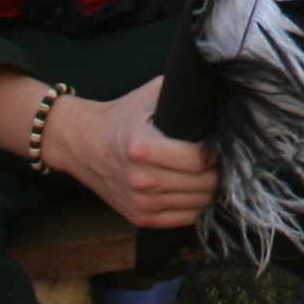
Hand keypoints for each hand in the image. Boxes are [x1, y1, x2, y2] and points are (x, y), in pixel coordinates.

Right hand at [46, 80, 216, 232]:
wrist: (82, 144)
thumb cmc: (121, 116)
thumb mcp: (149, 95)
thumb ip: (181, 90)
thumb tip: (219, 84)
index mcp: (142, 147)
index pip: (197, 159)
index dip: (216, 152)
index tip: (220, 144)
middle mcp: (141, 179)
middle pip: (201, 184)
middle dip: (217, 171)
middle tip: (221, 160)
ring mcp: (140, 202)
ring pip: (197, 204)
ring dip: (210, 190)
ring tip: (211, 174)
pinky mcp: (139, 217)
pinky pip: (183, 219)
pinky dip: (196, 207)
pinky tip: (197, 191)